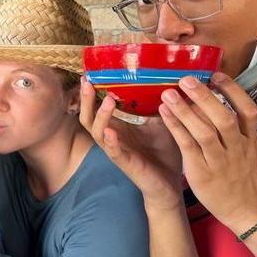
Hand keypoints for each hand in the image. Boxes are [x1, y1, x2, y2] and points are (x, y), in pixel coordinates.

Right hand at [80, 79, 182, 209]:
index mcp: (117, 125)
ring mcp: (116, 149)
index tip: (89, 73)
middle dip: (86, 100)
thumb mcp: (160, 122)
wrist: (170, 183)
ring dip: (101, 115)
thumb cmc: (163, 151)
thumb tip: (164, 79)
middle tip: (87, 82)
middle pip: (87, 117)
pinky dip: (110, 141)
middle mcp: (111, 136)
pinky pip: (112, 151)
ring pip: (97, 132)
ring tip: (108, 101)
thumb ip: (157, 104)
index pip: (96, 107)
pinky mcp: (125, 163)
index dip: (89, 92)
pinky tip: (111, 132)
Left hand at [159, 73, 256, 233]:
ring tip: (169, 93)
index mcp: (250, 140)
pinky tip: (164, 114)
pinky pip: (188, 146)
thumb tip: (214, 100)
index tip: (216, 74)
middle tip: (186, 79)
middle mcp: (237, 148)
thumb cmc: (239, 175)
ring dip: (186, 110)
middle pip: (224, 118)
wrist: (244, 210)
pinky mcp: (202, 171)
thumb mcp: (246, 150)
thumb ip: (234, 128)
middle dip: (205, 96)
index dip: (233, 91)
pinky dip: (176, 128)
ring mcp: (220, 160)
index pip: (248, 111)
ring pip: (205, 132)